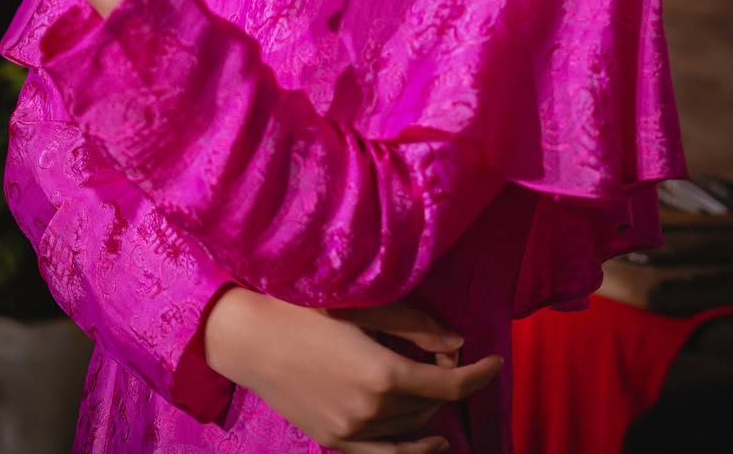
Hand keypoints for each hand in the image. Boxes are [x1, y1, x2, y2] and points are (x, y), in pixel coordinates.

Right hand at [204, 287, 501, 452]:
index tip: (496, 361)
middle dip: (447, 381)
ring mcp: (352, 432)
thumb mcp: (363, 307)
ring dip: (430, 408)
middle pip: (432, 405)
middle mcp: (372, 410)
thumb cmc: (305, 309)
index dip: (479, 374)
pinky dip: (414, 450)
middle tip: (442, 355)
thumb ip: (415, 326)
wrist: (252, 338)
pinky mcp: (335, 442)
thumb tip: (458, 344)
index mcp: (382, 372)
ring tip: (431, 384)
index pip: (450, 385)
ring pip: (413, 430)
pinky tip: (432, 442)